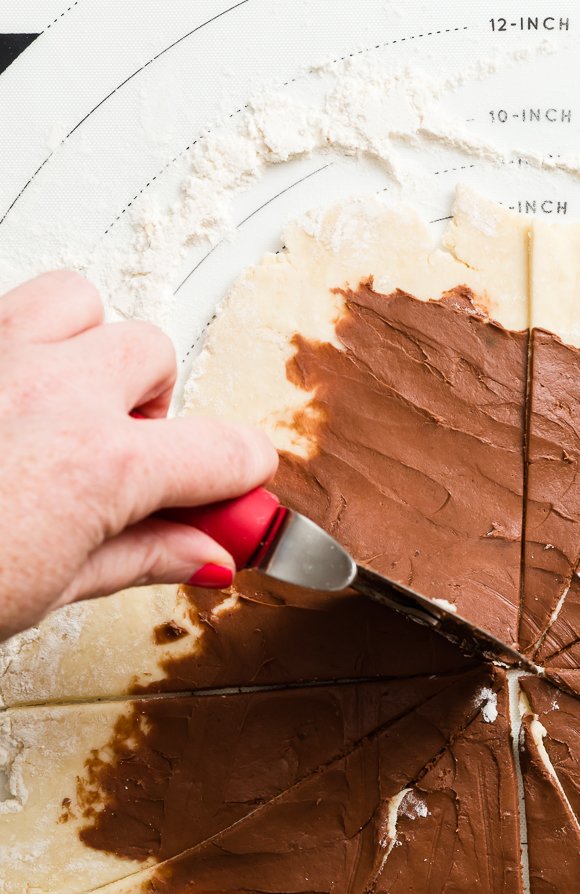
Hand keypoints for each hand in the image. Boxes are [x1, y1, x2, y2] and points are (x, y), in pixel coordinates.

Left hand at [0, 270, 276, 639]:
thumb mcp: (50, 589)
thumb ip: (139, 556)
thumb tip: (202, 554)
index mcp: (102, 465)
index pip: (227, 452)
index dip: (241, 480)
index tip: (231, 499)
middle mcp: (57, 390)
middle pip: (153, 356)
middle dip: (151, 407)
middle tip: (120, 462)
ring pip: (80, 304)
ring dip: (84, 347)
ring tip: (61, 404)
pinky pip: (4, 308)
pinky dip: (15, 341)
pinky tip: (1, 398)